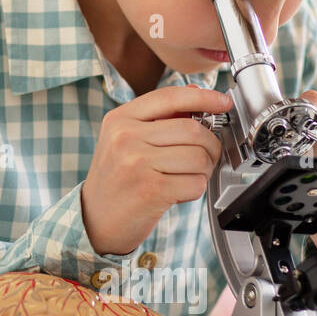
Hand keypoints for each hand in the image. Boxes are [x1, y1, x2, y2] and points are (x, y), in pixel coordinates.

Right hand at [81, 85, 231, 255]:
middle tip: (206, 155)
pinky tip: (178, 191)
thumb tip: (196, 96)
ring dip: (203, 170)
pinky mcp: (151, 190)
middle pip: (192, 129)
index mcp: (120, 119)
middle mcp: (125, 137)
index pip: (170, 97)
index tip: (222, 102)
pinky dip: (194, 189)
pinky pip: (195, 183)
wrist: (94, 220)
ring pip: (199, 157)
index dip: (203, 97)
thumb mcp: (124, 140)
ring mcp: (137, 163)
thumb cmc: (115, 179)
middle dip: (210, 145)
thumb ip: (157, 118)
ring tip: (186, 176)